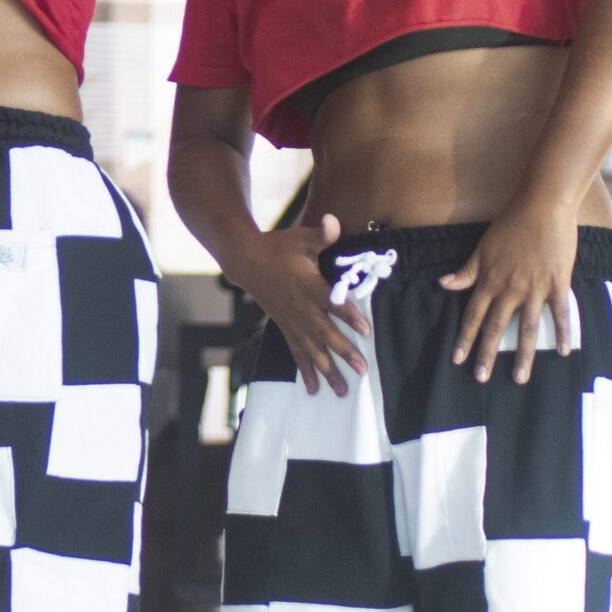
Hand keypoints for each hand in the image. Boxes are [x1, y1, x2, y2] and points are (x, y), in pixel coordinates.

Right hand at [233, 214, 370, 398]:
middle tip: (362, 368)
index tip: (366, 329)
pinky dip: (306, 372)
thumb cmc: (278, 247)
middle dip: (343, 351)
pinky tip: (316, 391)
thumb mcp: (300, 237)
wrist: (246, 261)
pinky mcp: (285, 327)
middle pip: (324, 333)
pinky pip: (297, 353)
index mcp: (307, 285)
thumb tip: (334, 220)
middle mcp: (300, 307)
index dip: (348, 315)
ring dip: (328, 371)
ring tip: (343, 391)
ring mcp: (292, 321)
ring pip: (311, 350)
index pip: (330, 302)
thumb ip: (321, 234)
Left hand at [444, 198, 577, 383]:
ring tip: (520, 378)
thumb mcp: (482, 248)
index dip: (465, 338)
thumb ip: (467, 271)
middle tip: (481, 378)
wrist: (541, 208)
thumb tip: (444, 284)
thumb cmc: (510, 225)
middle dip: (487, 355)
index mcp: (489, 280)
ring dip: (524, 356)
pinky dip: (563, 333)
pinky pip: (561, 314)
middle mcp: (509, 289)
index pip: (473, 316)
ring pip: (527, 329)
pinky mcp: (558, 284)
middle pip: (496, 328)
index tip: (457, 359)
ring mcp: (534, 289)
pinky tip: (564, 352)